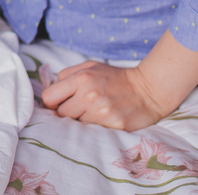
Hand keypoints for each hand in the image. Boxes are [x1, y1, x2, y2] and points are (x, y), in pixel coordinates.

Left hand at [41, 61, 170, 130]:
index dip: (52, 102)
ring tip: (95, 111)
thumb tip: (51, 91)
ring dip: (82, 120)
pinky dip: (95, 127)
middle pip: (61, 114)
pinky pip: (92, 132)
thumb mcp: (89, 67)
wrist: (149, 89)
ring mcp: (101, 112)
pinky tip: (104, 118)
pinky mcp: (113, 126)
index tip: (60, 102)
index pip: (49, 97)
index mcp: (80, 79)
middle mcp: (89, 95)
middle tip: (80, 107)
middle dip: (67, 112)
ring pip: (76, 124)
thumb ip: (67, 75)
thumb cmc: (115, 78)